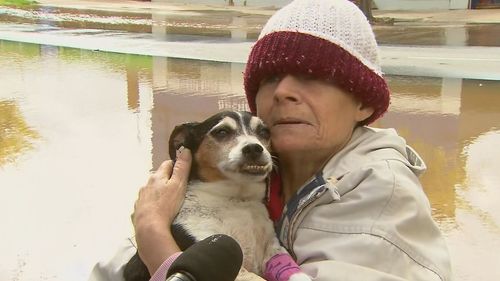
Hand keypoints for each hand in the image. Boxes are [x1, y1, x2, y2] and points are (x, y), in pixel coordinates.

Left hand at [131, 148, 191, 273]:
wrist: (149, 227)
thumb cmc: (166, 204)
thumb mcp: (178, 185)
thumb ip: (182, 168)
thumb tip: (185, 150)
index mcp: (157, 176)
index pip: (167, 164)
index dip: (176, 166)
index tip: (182, 172)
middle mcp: (146, 184)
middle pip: (158, 177)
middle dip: (166, 180)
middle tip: (176, 188)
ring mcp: (140, 197)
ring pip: (150, 190)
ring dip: (157, 192)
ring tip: (166, 201)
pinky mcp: (137, 210)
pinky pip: (145, 203)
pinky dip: (151, 204)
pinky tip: (156, 211)